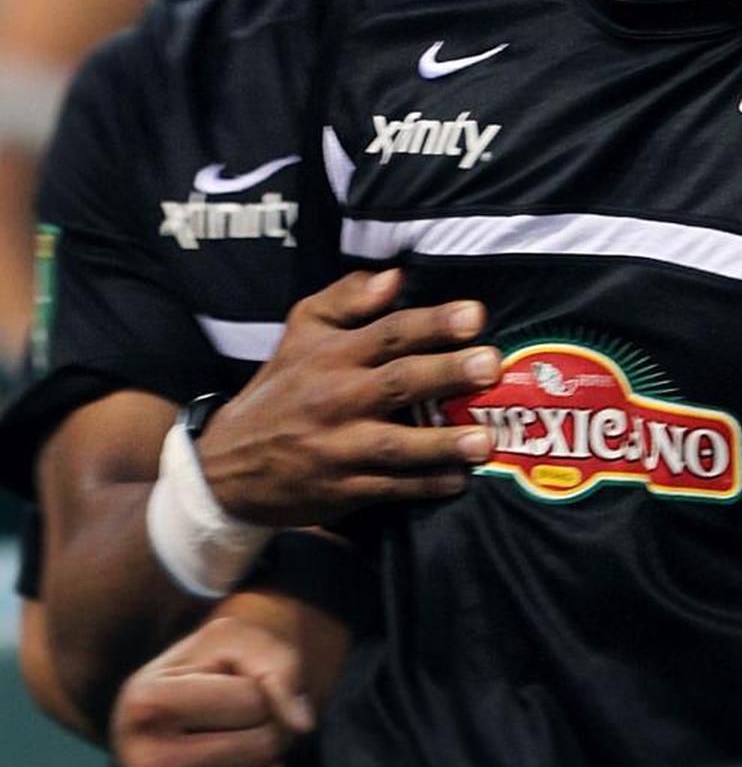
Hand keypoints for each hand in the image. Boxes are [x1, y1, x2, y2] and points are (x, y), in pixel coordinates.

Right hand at [112, 617, 311, 766]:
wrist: (171, 714)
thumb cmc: (207, 669)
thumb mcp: (234, 641)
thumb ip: (277, 666)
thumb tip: (303, 725)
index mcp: (144, 703)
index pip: (250, 701)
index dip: (261, 686)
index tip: (234, 682)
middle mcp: (142, 763)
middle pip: (260, 746)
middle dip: (270, 724)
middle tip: (243, 716)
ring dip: (270, 760)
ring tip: (238, 742)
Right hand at [197, 269, 499, 524]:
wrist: (226, 466)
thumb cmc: (280, 387)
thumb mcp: (301, 330)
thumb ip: (347, 297)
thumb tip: (395, 275)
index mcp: (332, 354)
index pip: (388, 332)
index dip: (432, 323)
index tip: (475, 315)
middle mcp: (337, 398)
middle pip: (398, 382)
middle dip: (446, 373)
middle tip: (490, 365)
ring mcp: (339, 448)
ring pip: (396, 445)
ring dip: (442, 443)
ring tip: (485, 440)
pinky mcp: (341, 491)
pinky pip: (389, 488)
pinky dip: (424, 486)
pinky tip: (459, 480)